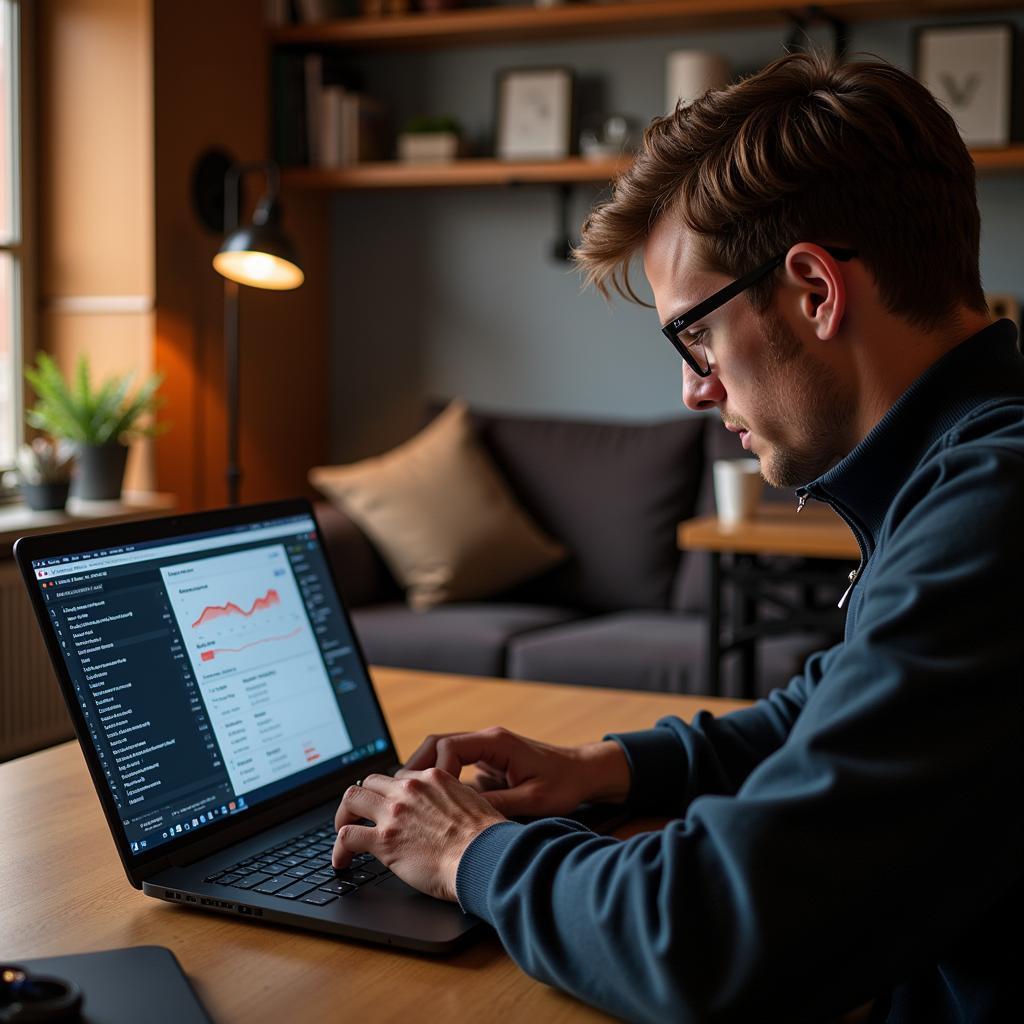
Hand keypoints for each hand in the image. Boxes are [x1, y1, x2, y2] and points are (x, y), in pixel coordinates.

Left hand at [332, 769, 505, 901]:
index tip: (388, 808)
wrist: (483, 856)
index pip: (399, 777)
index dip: (391, 794)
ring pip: (352, 799)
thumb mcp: (473, 802)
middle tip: (359, 816)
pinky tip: (342, 862)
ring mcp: (394, 812)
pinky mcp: (383, 839)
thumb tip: (451, 812)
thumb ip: (454, 800)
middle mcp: (410, 789)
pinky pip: (347, 836)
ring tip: (342, 832)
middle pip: (371, 782)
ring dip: (344, 816)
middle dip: (362, 799)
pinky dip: (339, 850)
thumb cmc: (486, 839)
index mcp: (433, 778)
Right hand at [398, 726, 631, 817]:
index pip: (449, 747)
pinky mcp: (487, 762)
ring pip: (441, 752)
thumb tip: (465, 819)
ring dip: (424, 773)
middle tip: (400, 795)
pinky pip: (453, 764)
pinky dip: (438, 779)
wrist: (585, 772)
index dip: (433, 771)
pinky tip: (431, 803)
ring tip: (408, 800)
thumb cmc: (565, 784)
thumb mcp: (534, 800)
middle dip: (415, 767)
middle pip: (436, 743)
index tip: (429, 797)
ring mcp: (485, 749)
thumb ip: (498, 805)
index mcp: (496, 742)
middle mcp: (486, 740)